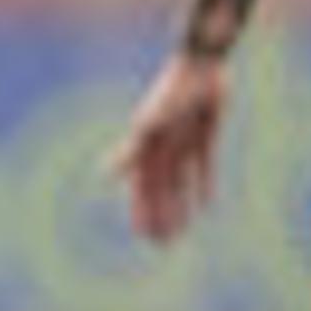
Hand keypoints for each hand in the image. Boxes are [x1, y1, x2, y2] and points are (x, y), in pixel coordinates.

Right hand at [112, 51, 227, 245]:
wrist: (201, 65)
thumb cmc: (172, 92)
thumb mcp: (149, 125)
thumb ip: (129, 152)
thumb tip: (103, 174)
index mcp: (146, 147)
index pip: (141, 188)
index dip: (141, 211)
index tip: (142, 235)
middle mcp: (162, 148)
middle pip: (160, 191)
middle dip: (160, 216)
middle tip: (163, 245)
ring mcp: (183, 143)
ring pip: (180, 183)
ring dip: (179, 206)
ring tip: (181, 232)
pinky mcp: (204, 137)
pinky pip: (204, 167)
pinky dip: (204, 185)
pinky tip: (207, 207)